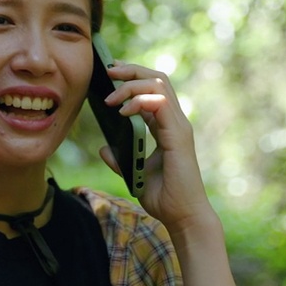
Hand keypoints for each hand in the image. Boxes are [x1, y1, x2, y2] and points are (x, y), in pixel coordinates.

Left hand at [100, 62, 220, 237]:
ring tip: (110, 95)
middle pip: (157, 78)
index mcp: (167, 127)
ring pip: (159, 84)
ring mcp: (179, 126)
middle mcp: (175, 121)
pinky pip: (160, 103)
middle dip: (131, 69)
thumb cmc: (164, 197)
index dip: (132, 77)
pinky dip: (139, 100)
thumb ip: (120, 158)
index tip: (109, 74)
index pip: (152, 89)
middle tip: (108, 70)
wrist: (182, 216)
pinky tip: (122, 112)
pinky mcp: (178, 135)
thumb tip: (103, 147)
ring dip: (131, 83)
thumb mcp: (134, 173)